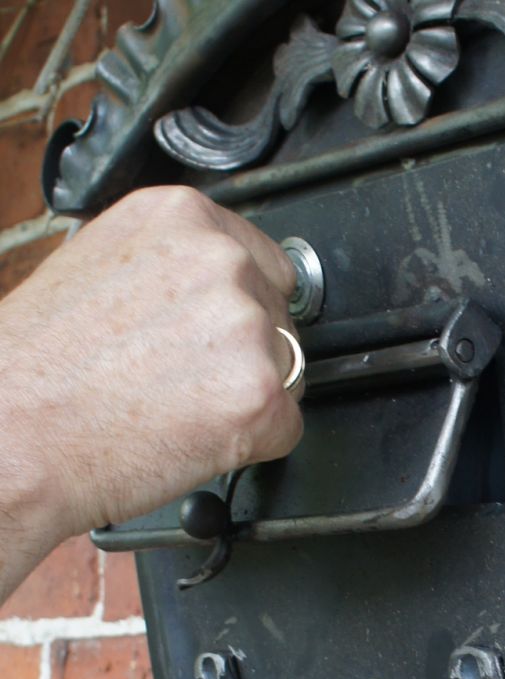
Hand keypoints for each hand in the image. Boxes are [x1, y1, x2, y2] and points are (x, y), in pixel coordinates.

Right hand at [0, 186, 303, 598]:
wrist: (14, 437)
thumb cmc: (36, 368)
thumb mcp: (98, 266)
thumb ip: (171, 266)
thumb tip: (209, 286)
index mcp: (181, 217)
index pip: (261, 262)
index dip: (238, 309)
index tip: (211, 335)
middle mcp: (222, 261)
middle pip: (276, 317)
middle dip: (241, 354)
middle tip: (176, 380)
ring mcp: (247, 327)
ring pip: (286, 371)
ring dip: (245, 397)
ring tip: (176, 407)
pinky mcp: (261, 397)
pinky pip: (285, 427)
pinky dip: (252, 444)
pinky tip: (193, 437)